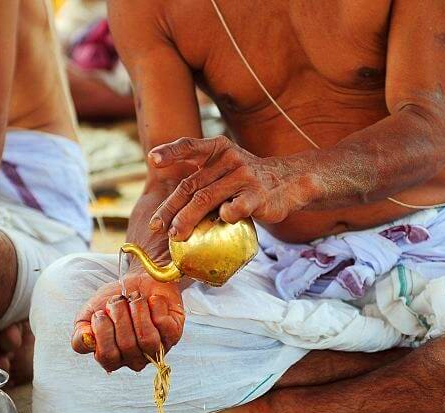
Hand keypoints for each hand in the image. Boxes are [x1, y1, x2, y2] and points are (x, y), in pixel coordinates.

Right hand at [71, 271, 184, 371]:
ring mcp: (156, 348)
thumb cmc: (115, 298)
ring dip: (137, 310)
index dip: (103, 332)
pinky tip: (152, 301)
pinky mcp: (173, 334)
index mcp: (113, 358)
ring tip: (134, 299)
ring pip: (147, 339)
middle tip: (119, 301)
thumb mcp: (90, 312)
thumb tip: (87, 340)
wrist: (140, 278)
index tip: (101, 313)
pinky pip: (163, 324)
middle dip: (119, 314)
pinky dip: (154, 305)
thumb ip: (81, 331)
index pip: (107, 357)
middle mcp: (135, 359)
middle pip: (127, 345)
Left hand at [147, 136, 311, 240]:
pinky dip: (224, 216)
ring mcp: (244, 177)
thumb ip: (203, 178)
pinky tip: (219, 222)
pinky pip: (235, 208)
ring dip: (187, 218)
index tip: (152, 160)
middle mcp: (230, 159)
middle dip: (170, 207)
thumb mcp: (227, 167)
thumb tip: (169, 209)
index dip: (171, 152)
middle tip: (157, 225)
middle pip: (191, 184)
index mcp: (219, 149)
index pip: (190, 146)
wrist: (292, 181)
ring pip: (206, 199)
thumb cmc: (248, 179)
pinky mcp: (257, 196)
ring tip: (176, 235)